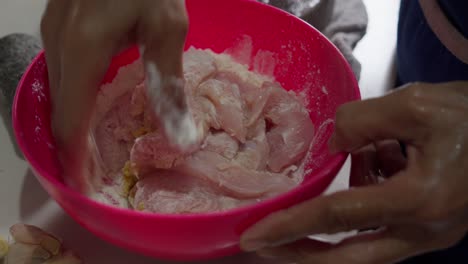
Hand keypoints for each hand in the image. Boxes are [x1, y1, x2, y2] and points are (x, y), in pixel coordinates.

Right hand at [40, 0, 187, 190]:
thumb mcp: (166, 28)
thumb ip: (166, 84)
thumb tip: (180, 138)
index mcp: (82, 53)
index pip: (69, 123)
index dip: (75, 159)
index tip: (86, 184)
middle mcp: (58, 46)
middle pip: (60, 110)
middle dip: (75, 145)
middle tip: (100, 168)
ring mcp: (54, 31)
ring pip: (59, 91)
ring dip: (75, 121)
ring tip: (99, 143)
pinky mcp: (60, 22)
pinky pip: (63, 71)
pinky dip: (77, 95)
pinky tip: (99, 98)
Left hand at [240, 82, 467, 263]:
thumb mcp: (415, 104)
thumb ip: (361, 121)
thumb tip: (330, 143)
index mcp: (420, 199)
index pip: (339, 217)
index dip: (292, 225)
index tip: (254, 237)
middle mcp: (423, 229)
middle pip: (349, 258)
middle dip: (303, 255)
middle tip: (265, 249)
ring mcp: (428, 234)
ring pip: (365, 246)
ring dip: (334, 227)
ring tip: (323, 191)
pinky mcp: (429, 226)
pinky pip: (383, 224)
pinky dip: (365, 201)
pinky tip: (376, 161)